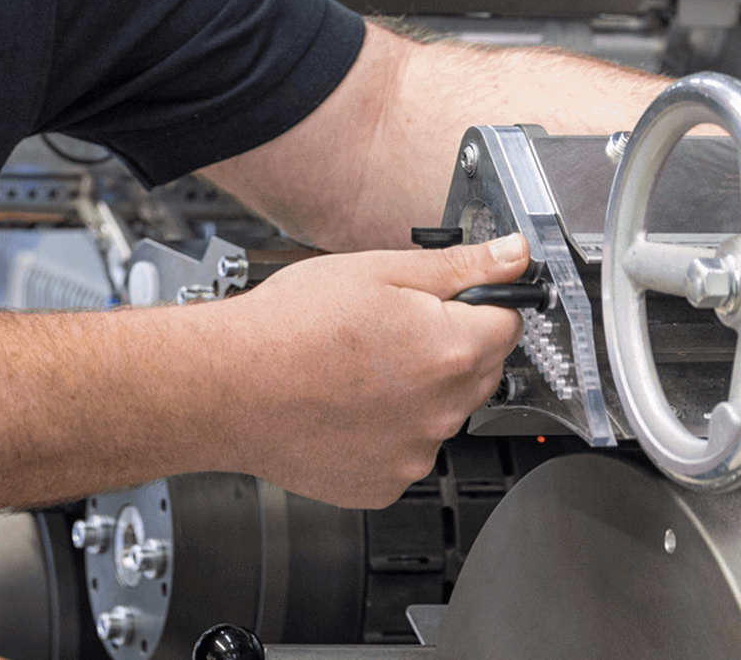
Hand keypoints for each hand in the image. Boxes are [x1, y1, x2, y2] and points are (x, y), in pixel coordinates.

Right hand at [211, 234, 529, 509]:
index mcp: (452, 350)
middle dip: (448, 349)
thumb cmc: (288, 326)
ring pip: (440, 415)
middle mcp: (443, 410)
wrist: (226, 386)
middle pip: (480, 373)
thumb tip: (514, 255)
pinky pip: (404, 453)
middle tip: (386, 333)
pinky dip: (384, 434)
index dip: (477, 306)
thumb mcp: (378, 270)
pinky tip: (344, 408)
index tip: (441, 305)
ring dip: (416, 395)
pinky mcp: (384, 485)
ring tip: (355, 371)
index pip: (509, 323)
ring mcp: (414, 455)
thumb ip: (459, 266)